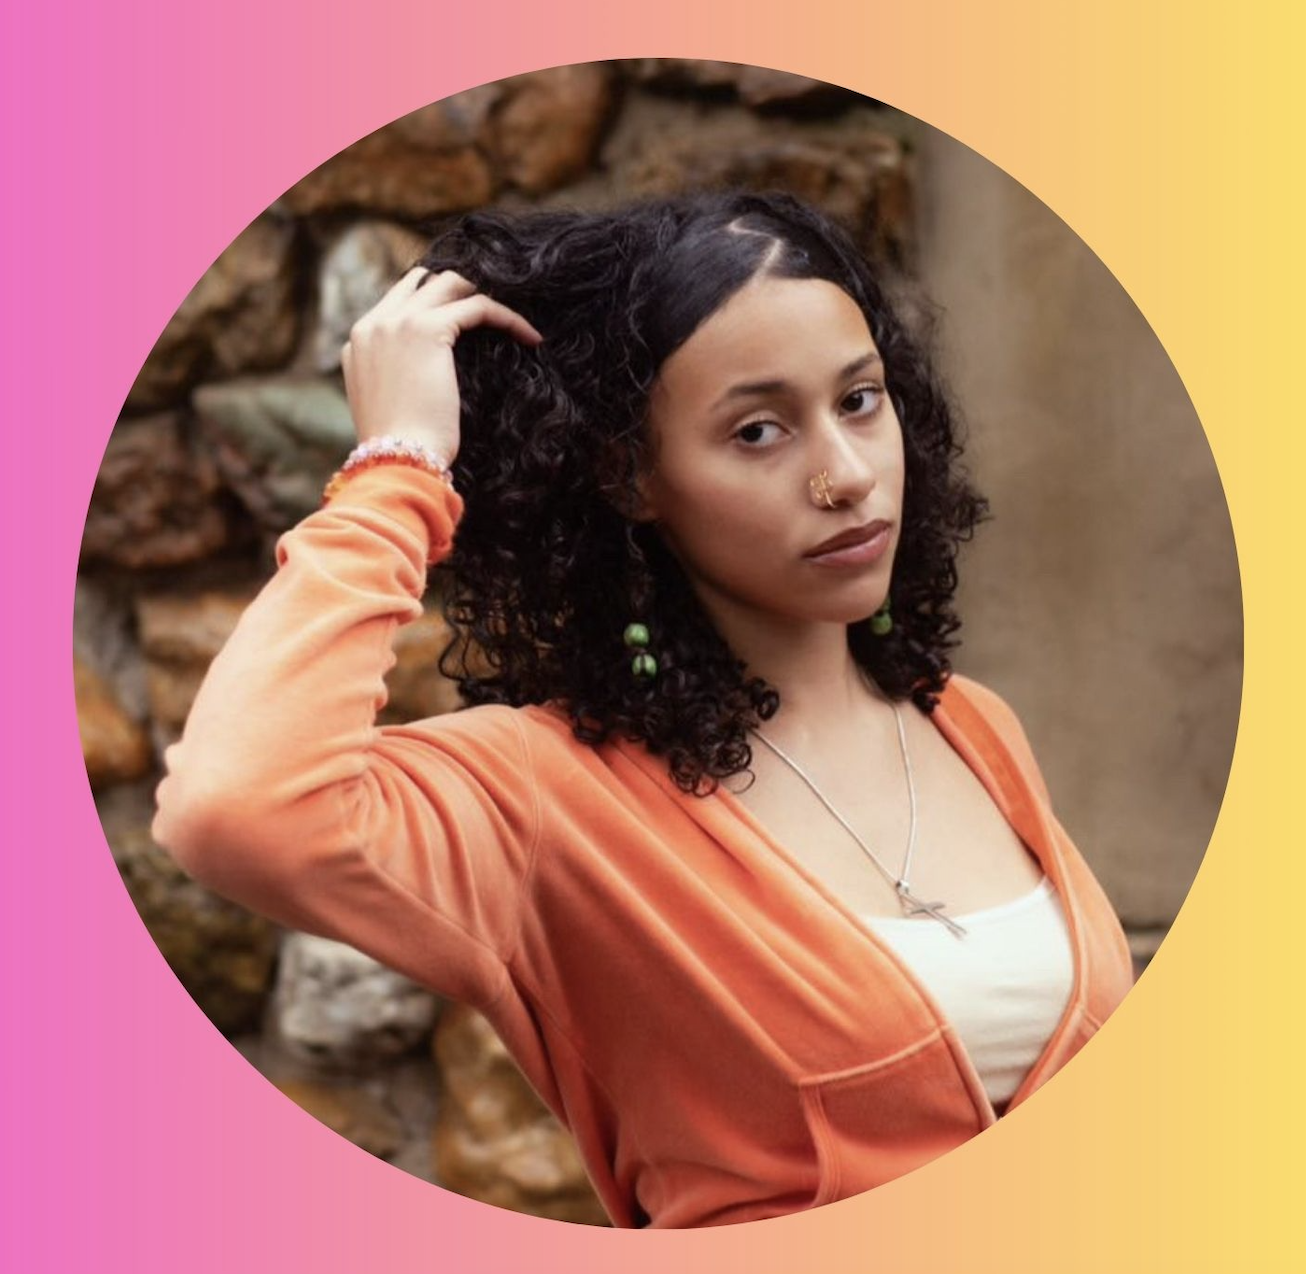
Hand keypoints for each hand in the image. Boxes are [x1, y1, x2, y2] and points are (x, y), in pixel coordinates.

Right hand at [340, 266, 543, 463]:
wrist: (397, 458)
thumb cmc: (401, 447)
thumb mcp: (391, 403)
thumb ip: (398, 376)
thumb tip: (428, 374)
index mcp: (360, 340)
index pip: (401, 300)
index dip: (437, 303)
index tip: (470, 319)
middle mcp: (374, 323)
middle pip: (423, 281)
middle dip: (461, 289)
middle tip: (495, 310)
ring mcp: (397, 322)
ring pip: (451, 283)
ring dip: (485, 294)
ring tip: (514, 317)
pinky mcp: (427, 329)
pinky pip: (478, 306)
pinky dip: (508, 317)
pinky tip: (531, 336)